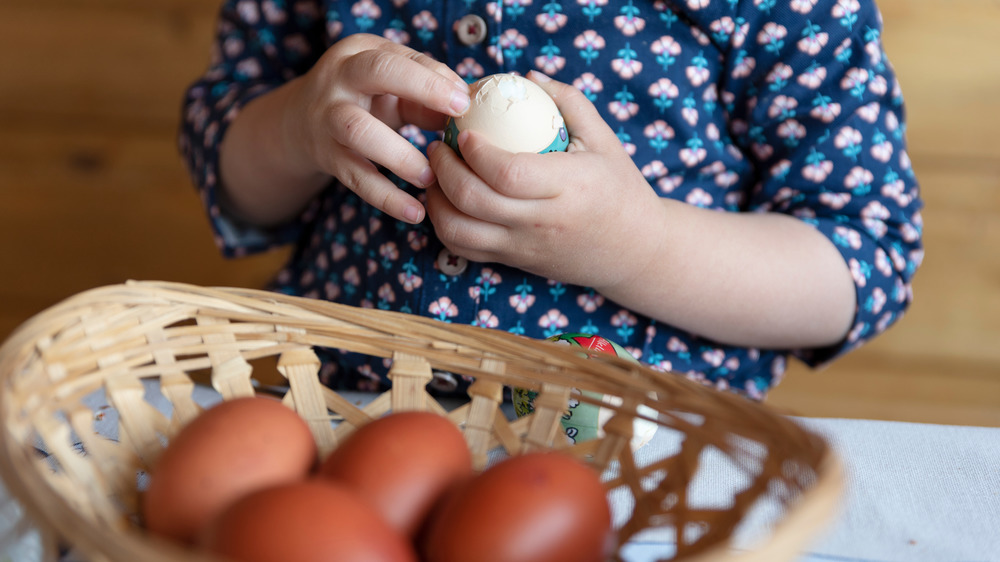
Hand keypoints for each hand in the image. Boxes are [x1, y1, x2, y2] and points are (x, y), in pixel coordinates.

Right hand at [279, 34, 469, 222]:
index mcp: (359, 52)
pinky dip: (387, 198)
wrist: (300, 124)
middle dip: (422, 90)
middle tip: (455, 120)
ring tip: (431, 177)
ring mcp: (327, 118)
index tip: (465, 102)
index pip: (401, 55)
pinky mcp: (327, 157)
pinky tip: (415, 212)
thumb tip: (473, 113)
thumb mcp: (393, 88)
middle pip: (377, 71)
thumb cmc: (365, 99)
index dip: (434, 78)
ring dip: (399, 155)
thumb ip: (428, 96)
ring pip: (360, 131)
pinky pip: (356, 178)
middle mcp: (338, 78)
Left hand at [426, 71, 662, 290]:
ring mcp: (524, 246)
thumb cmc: (619, 188)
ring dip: (436, 200)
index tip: (464, 131)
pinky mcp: (514, 262)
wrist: (635, 249)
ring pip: (459, 231)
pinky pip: (464, 249)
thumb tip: (528, 77)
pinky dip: (444, 226)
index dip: (475, 152)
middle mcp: (542, 221)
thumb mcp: (603, 140)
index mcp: (568, 186)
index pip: (507, 173)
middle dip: (444, 169)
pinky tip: (446, 202)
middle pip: (474, 200)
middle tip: (437, 146)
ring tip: (436, 174)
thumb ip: (568, 102)